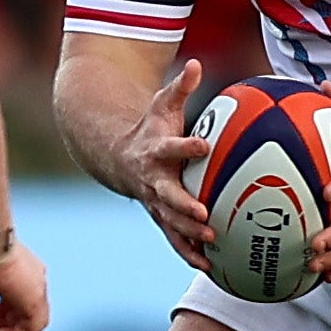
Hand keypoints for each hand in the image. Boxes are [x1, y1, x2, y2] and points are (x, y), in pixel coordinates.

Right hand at [121, 58, 213, 268]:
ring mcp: (154, 202)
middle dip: (184, 206)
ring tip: (210, 245)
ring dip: (188, 236)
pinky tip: (211, 268)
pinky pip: (174, 239)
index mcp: (156, 150)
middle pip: (168, 196)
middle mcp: (153, 180)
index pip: (172, 147)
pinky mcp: (160, 217)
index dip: (186, 146)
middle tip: (204, 215)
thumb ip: (180, 87)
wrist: (119, 157)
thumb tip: (195, 62)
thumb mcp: (162, 104)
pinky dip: (189, 253)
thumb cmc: (151, 128)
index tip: (203, 145)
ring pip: (170, 222)